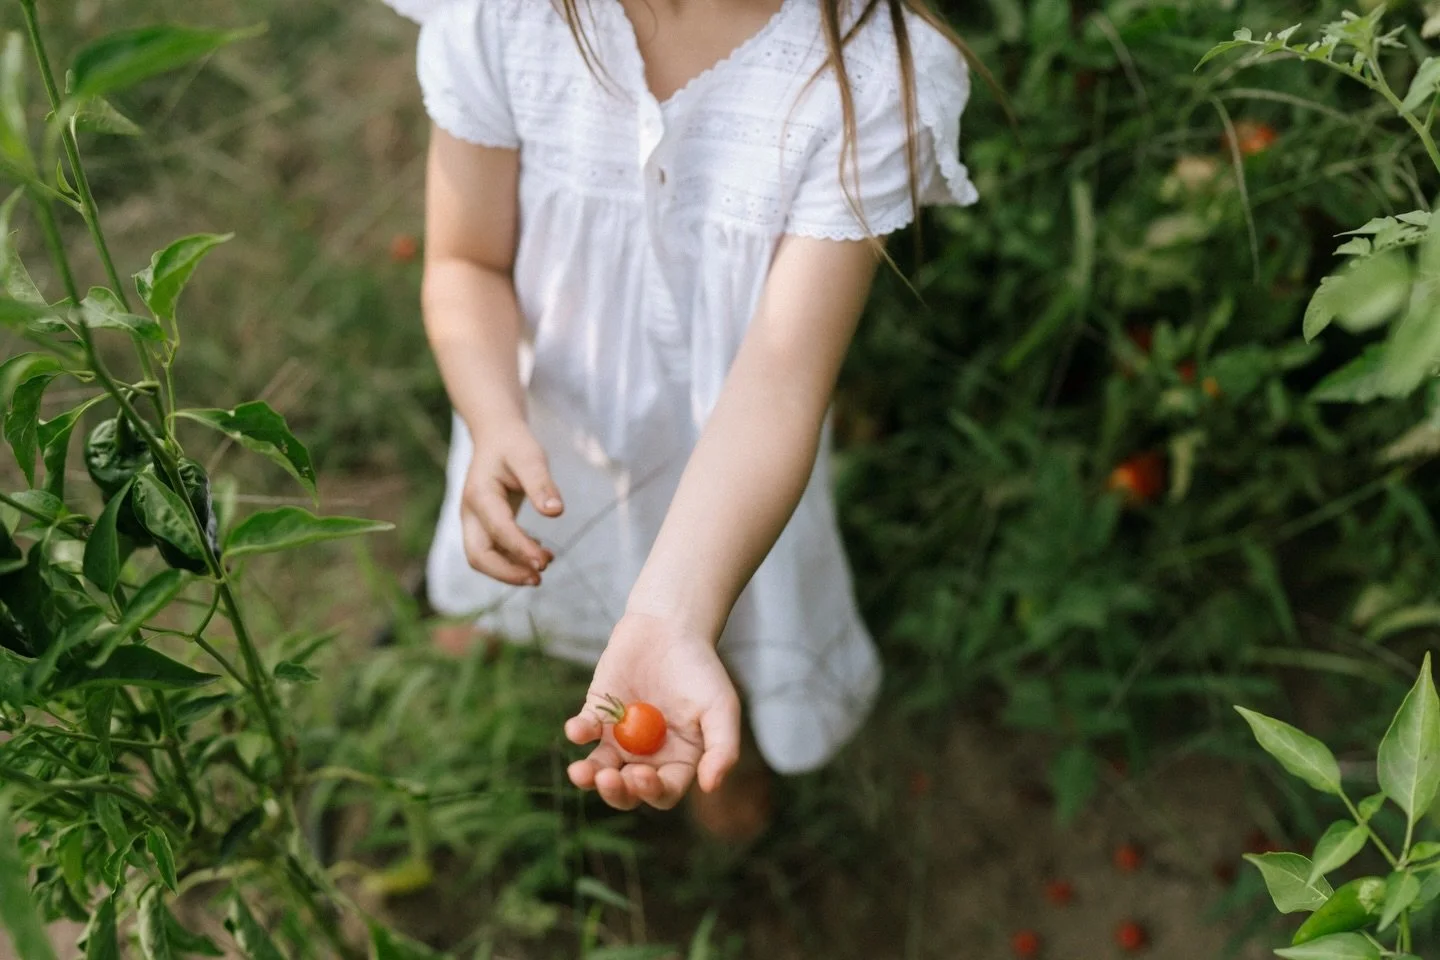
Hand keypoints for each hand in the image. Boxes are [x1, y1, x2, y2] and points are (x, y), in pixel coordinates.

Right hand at [460, 420, 563, 585]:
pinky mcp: (483, 526)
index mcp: (480, 495)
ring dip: (510, 570)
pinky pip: (492, 552)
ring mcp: (474, 521)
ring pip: (482, 557)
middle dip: (506, 573)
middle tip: (539, 578)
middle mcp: (470, 512)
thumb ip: (541, 484)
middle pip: (478, 555)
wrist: (496, 437)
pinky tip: (540, 554)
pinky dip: (513, 559)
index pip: (498, 531)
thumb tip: (555, 512)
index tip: (544, 562)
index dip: (520, 549)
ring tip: (544, 567)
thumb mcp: (530, 457)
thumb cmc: (513, 445)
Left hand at [565, 613, 741, 810]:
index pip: (663, 792)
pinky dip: (578, 733)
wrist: (671, 626)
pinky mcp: (597, 713)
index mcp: (678, 760)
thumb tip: (710, 787)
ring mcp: (619, 737)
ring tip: (580, 771)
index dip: (651, 791)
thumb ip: (722, 748)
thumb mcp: (721, 706)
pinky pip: (584, 731)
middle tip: (608, 778)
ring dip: (587, 776)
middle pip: (627, 789)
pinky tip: (579, 729)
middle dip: (615, 792)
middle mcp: (647, 756)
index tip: (641, 774)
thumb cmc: (701, 668)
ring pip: (599, 768)